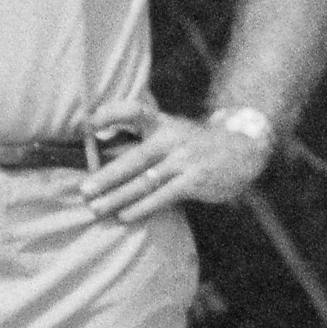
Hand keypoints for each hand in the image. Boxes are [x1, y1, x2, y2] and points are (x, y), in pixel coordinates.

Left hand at [80, 109, 268, 223]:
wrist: (243, 150)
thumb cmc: (194, 144)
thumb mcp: (172, 132)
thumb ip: (143, 140)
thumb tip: (100, 149)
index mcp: (163, 123)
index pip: (135, 112)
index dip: (112, 114)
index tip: (89, 124)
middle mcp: (172, 139)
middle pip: (134, 157)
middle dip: (107, 175)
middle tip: (84, 189)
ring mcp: (184, 161)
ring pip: (145, 182)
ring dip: (118, 196)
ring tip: (96, 208)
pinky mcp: (194, 181)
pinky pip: (163, 196)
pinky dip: (142, 207)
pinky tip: (124, 216)